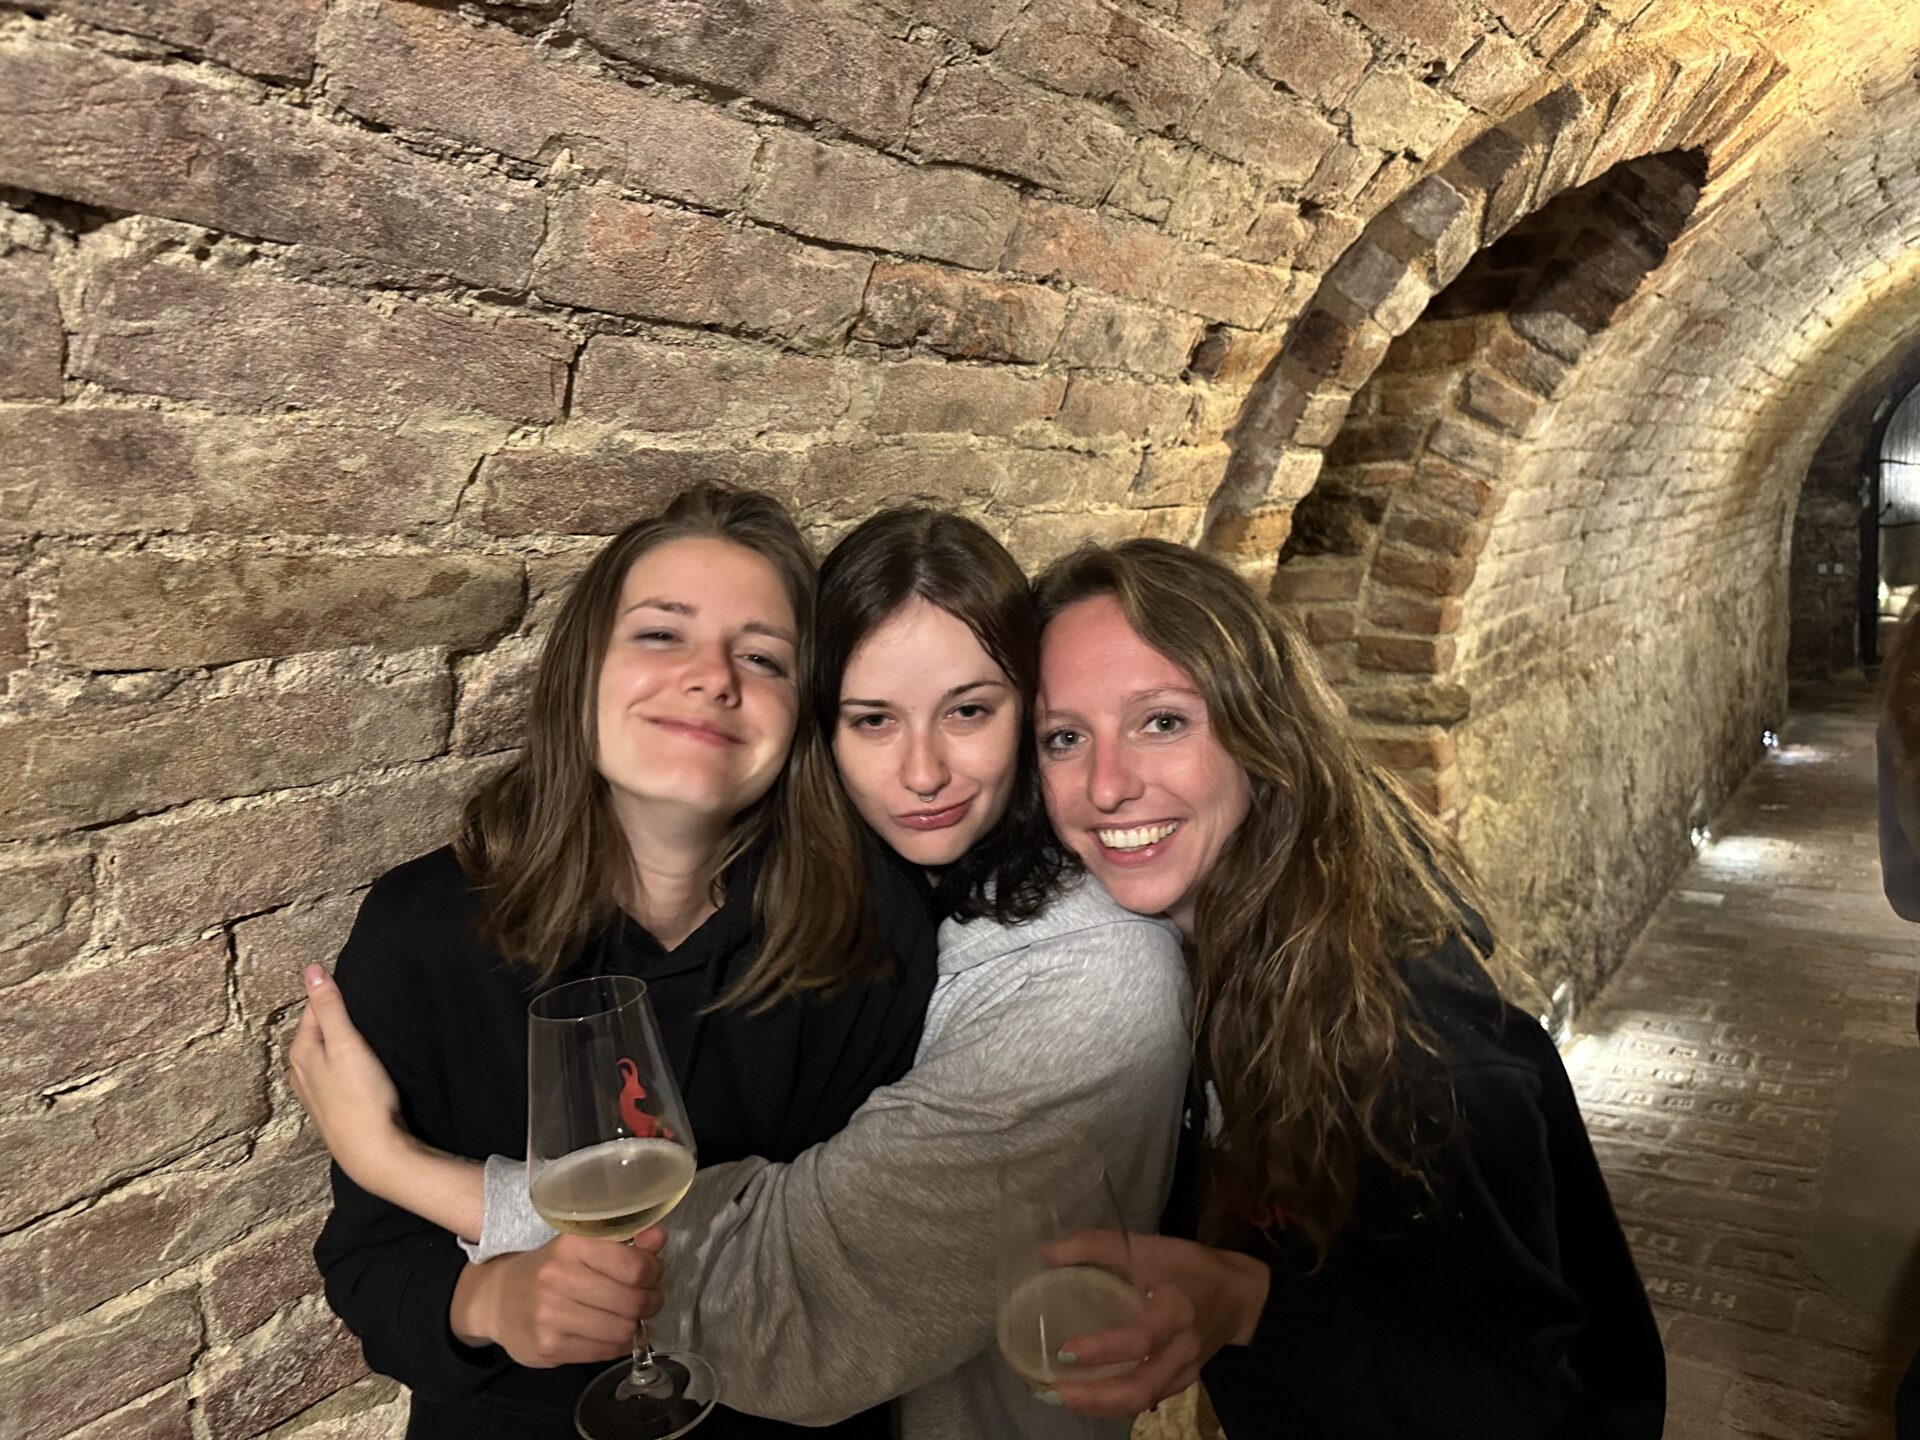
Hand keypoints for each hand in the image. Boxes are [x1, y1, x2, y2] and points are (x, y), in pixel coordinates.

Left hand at [287, 963, 411, 1194]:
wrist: (372, 1151)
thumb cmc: (361, 1095)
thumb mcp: (346, 1043)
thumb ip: (329, 1006)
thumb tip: (312, 969)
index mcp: (301, 1051)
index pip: (313, 1009)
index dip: (331, 994)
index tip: (354, 985)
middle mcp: (299, 1071)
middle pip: (315, 1032)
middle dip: (332, 1017)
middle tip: (360, 1006)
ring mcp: (312, 1093)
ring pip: (322, 1055)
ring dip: (336, 1043)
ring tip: (360, 1035)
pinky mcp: (329, 1109)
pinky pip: (331, 1075)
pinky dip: (341, 1065)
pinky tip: (357, 1069)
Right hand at [451, 1229, 668, 1366]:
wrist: (499, 1300)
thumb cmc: (551, 1268)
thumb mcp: (583, 1245)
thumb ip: (626, 1240)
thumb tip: (659, 1237)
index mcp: (572, 1244)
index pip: (635, 1266)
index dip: (653, 1272)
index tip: (651, 1274)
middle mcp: (558, 1277)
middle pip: (632, 1301)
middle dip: (650, 1302)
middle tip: (646, 1299)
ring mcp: (551, 1315)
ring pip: (621, 1329)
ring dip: (634, 1326)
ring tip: (628, 1317)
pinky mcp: (548, 1346)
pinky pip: (604, 1351)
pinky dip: (616, 1345)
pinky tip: (610, 1334)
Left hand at [1044, 1232, 1269, 1418]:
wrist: (1241, 1295)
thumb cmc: (1189, 1266)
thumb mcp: (1147, 1247)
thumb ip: (1096, 1246)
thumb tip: (1046, 1254)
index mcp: (1176, 1309)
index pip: (1140, 1339)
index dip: (1102, 1350)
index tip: (1065, 1351)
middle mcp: (1183, 1347)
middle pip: (1142, 1386)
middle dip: (1097, 1396)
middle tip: (1057, 1391)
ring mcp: (1186, 1369)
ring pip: (1144, 1399)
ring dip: (1103, 1405)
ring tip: (1065, 1397)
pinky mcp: (1184, 1381)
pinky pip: (1149, 1398)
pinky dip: (1118, 1402)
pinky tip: (1090, 1396)